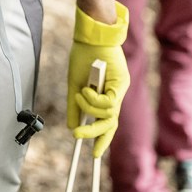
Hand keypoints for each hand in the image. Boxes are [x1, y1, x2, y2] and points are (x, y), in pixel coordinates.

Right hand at [67, 2, 130, 158]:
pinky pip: (108, 103)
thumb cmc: (84, 56)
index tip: (95, 155)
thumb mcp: (75, 85)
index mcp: (107, 95)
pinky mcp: (120, 83)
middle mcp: (117, 93)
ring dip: (90, 108)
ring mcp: (120, 88)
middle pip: (111, 123)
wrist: (91, 36)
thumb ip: (75, 106)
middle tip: (77, 135)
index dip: (103, 139)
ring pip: (108, 114)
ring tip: (80, 93)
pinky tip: (85, 89)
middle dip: (95, 134)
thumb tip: (71, 125)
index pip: (108, 122)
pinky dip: (94, 100)